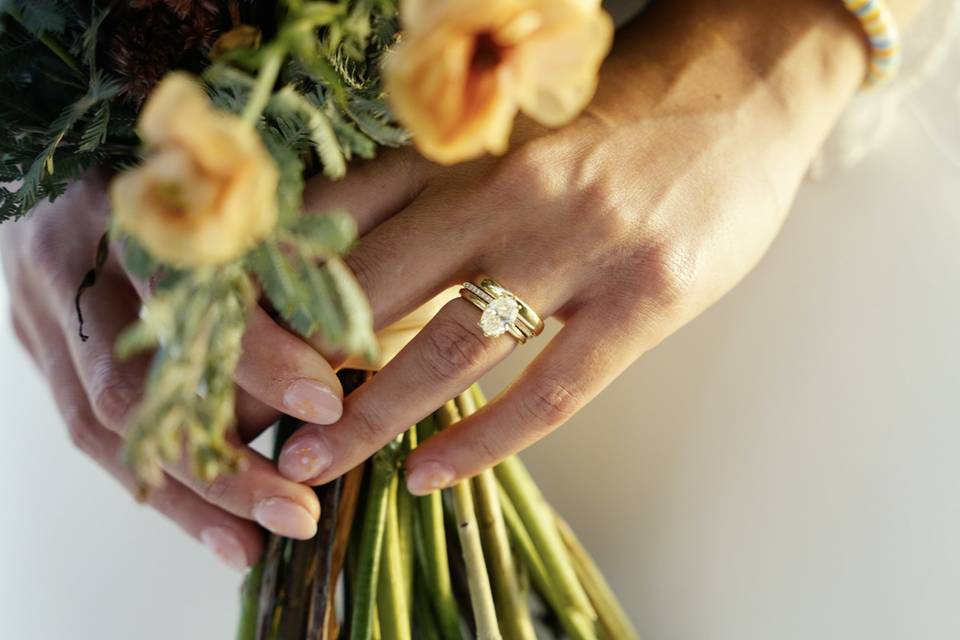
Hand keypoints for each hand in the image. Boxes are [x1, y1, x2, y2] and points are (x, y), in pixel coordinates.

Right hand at [0, 174, 346, 567]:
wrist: (55, 150)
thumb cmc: (173, 166)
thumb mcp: (219, 172)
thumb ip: (270, 223)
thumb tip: (355, 298)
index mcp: (128, 205)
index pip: (192, 293)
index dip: (257, 354)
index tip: (327, 403)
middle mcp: (70, 262)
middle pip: (137, 380)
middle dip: (221, 455)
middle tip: (297, 507)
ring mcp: (44, 310)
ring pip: (108, 422)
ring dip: (189, 490)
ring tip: (260, 537)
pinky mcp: (39, 343)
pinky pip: (91, 430)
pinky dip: (160, 486)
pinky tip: (219, 528)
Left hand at [277, 0, 868, 492]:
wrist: (742, 91)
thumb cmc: (615, 114)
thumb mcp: (509, 133)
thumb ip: (432, 187)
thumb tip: (349, 257)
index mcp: (469, 143)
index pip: (338, 217)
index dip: (273, 283)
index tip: (234, 339)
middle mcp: (511, 190)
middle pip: (372, 287)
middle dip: (297, 361)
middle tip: (245, 420)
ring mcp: (581, 246)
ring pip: (451, 347)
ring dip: (372, 415)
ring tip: (315, 466)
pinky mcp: (645, 298)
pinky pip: (552, 389)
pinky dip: (484, 442)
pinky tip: (430, 475)